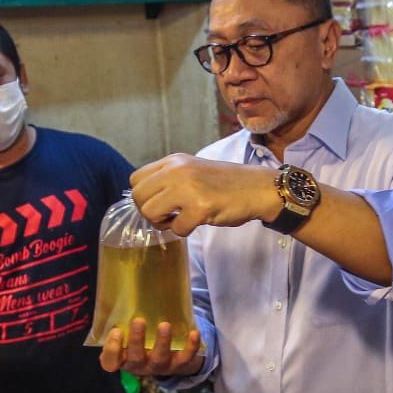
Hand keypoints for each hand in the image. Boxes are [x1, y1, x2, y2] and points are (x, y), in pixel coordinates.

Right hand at [100, 318, 203, 376]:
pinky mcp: (179, 364)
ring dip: (162, 342)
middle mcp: (140, 365)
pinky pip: (186, 358)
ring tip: (164, 325)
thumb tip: (112, 296)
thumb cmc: (142, 341)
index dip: (112, 349)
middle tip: (138, 321)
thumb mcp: (128, 334)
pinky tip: (194, 333)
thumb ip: (120, 321)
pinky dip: (191, 346)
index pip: (111, 361)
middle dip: (136, 340)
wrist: (170, 358)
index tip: (116, 331)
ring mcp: (160, 366)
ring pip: (160, 358)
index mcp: (123, 359)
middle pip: (136, 358)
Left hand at [130, 154, 279, 236]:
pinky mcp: (201, 206)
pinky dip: (184, 231)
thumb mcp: (191, 171)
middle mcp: (177, 170)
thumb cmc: (225, 184)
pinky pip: (176, 228)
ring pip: (150, 212)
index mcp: (173, 161)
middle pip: (138, 197)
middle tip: (168, 216)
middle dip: (149, 213)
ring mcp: (188, 188)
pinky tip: (197, 222)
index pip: (135, 180)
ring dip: (163, 223)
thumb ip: (168, 180)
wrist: (257, 188)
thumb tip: (144, 200)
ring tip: (180, 219)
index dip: (143, 197)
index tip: (160, 204)